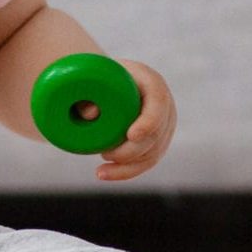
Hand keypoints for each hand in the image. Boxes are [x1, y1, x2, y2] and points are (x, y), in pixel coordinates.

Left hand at [95, 60, 174, 182]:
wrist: (107, 80)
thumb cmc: (98, 77)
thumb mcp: (91, 78)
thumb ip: (87, 93)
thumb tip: (90, 114)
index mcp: (151, 82)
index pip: (158, 102)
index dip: (148, 121)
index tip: (131, 135)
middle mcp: (164, 105)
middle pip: (156, 134)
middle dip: (131, 151)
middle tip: (105, 154)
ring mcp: (164, 126)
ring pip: (153, 153)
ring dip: (127, 165)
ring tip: (101, 169)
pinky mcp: (157, 142)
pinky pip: (146, 162)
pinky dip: (126, 171)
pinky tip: (106, 174)